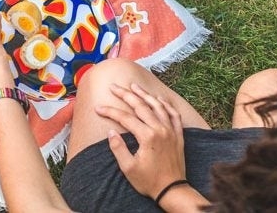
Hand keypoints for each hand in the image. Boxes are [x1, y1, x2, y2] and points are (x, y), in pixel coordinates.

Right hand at [95, 83, 186, 199]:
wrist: (173, 190)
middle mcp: (160, 129)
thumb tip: (111, 131)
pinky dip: (166, 105)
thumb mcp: (128, 168)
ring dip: (144, 94)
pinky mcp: (178, 135)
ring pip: (157, 106)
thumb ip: (118, 148)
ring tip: (134, 86)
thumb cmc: (149, 181)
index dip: (110, 111)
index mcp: (147, 136)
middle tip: (114, 87)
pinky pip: (173, 115)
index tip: (98, 108)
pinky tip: (159, 99)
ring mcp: (171, 131)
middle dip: (125, 95)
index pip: (125, 118)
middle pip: (141, 106)